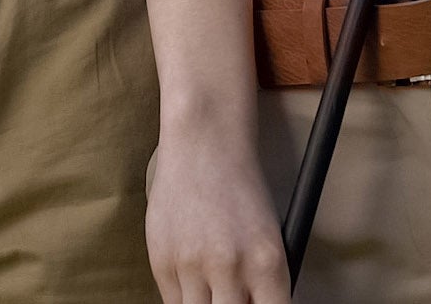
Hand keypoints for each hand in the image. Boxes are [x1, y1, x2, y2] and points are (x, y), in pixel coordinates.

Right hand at [146, 132, 291, 303]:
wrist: (203, 142)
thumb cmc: (241, 188)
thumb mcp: (268, 237)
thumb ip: (262, 283)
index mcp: (267, 262)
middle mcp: (230, 267)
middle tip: (232, 296)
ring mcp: (192, 265)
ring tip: (213, 286)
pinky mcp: (161, 260)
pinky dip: (186, 298)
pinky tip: (194, 277)